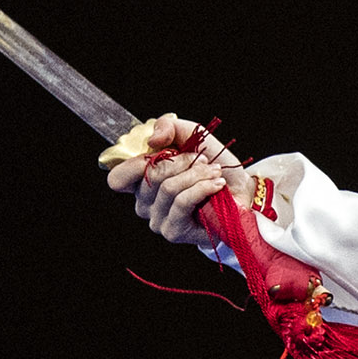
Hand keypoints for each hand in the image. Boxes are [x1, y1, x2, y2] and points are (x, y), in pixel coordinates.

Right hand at [100, 114, 239, 248]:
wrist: (240, 189)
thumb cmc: (212, 164)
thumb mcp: (189, 136)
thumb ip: (167, 127)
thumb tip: (152, 140)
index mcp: (140, 182)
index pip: (118, 178)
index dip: (136, 163)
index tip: (165, 151)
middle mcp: (144, 203)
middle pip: (149, 177)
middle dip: (181, 162)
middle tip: (203, 160)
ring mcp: (157, 219)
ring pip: (168, 188)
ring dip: (197, 175)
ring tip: (214, 172)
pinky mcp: (173, 231)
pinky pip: (182, 202)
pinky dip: (202, 188)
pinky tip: (216, 185)